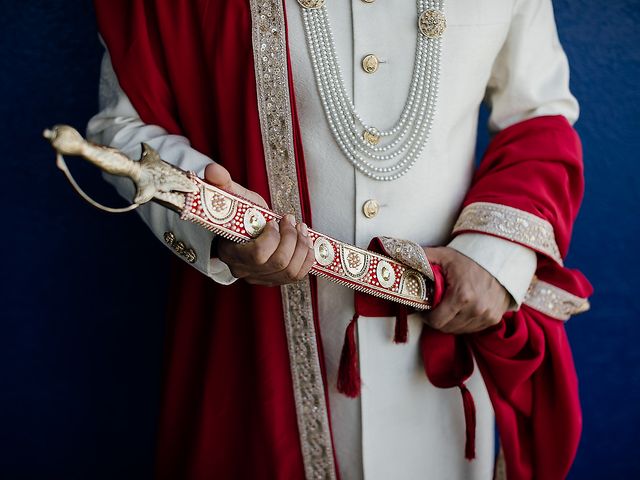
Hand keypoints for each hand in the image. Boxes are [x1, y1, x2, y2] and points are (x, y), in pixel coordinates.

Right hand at [204, 163, 315, 285]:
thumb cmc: (239, 212)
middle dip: (291, 239)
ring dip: (302, 247)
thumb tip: (212, 169)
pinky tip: (307, 242)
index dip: (272, 238)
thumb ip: (221, 183)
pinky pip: (297, 276)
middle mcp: (244, 270)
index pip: (257, 255)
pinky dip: (307, 259)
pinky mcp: (275, 279)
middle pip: (277, 263)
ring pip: (290, 271)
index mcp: (230, 251)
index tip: (273, 220)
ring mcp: (260, 278)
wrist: (245, 227)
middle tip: (291, 219)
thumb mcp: (232, 195)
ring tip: (301, 228)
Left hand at [422, 246, 509, 333]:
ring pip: (459, 330)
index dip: (427, 317)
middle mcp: (476, 309)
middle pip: (446, 328)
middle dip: (437, 320)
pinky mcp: (494, 319)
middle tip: (434, 308)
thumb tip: (399, 255)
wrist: (499, 258)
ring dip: (450, 323)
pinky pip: (472, 329)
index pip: (437, 321)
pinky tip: (460, 311)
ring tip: (447, 309)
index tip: (425, 309)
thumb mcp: (444, 255)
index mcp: (462, 296)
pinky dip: (463, 323)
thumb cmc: (468, 258)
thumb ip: (422, 258)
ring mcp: (487, 316)